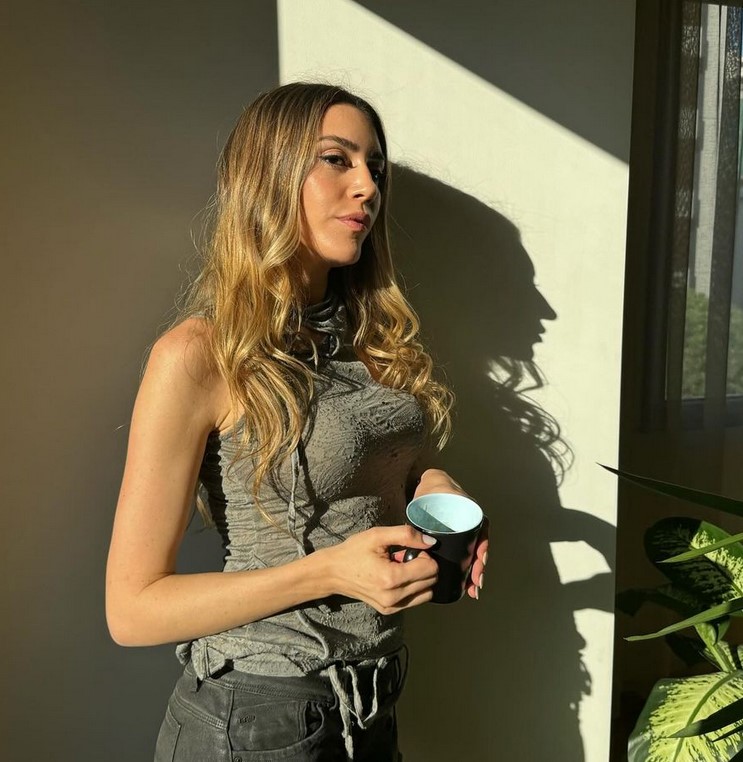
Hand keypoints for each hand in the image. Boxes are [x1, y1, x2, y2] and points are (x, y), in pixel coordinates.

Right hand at [323, 525, 438, 614]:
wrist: (333, 572)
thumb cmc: (354, 551)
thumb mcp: (377, 535)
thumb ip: (406, 535)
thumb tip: (431, 542)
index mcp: (392, 578)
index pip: (431, 569)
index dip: (424, 555)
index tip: (408, 550)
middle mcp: (394, 597)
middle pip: (431, 581)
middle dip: (422, 566)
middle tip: (402, 558)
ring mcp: (392, 607)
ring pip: (426, 593)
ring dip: (419, 579)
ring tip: (400, 569)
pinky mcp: (389, 611)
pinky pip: (415, 600)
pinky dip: (413, 588)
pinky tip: (396, 578)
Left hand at [412, 469, 488, 600]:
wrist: (429, 487)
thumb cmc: (431, 491)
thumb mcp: (431, 494)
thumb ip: (426, 507)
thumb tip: (413, 537)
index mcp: (468, 513)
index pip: (481, 532)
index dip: (481, 550)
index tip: (479, 563)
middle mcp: (470, 524)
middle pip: (479, 547)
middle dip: (479, 567)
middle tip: (476, 583)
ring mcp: (465, 532)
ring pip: (474, 553)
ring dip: (475, 572)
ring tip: (474, 589)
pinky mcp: (458, 539)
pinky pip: (467, 554)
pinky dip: (469, 569)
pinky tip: (468, 584)